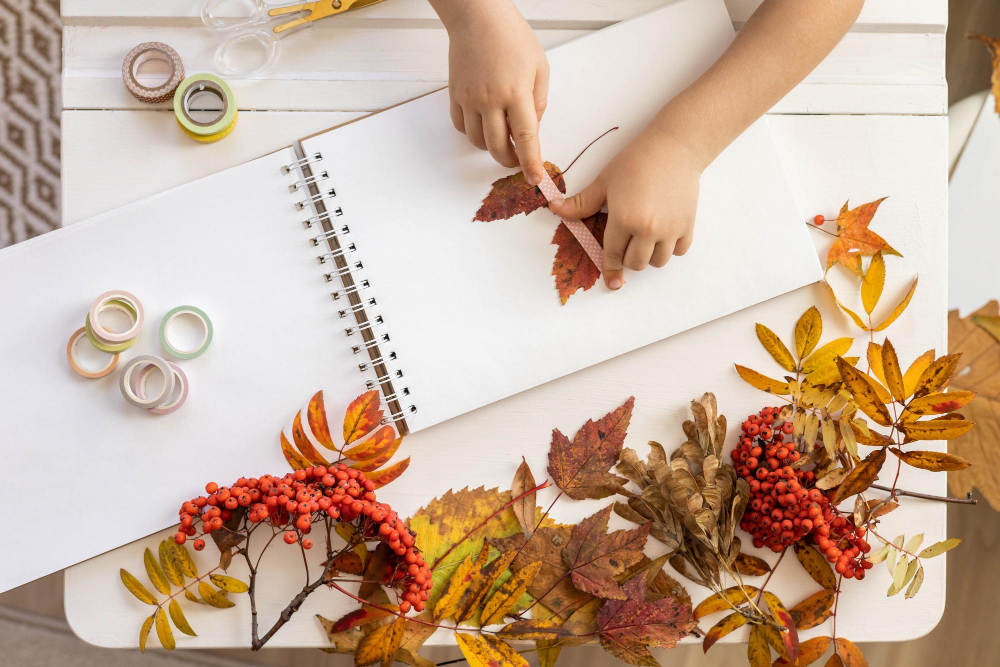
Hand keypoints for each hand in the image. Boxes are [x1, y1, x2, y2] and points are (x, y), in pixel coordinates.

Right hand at [443, 1, 548, 183]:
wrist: (478, 18)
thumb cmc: (512, 37)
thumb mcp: (540, 67)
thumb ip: (539, 102)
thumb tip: (532, 128)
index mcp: (516, 93)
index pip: (525, 139)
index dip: (530, 163)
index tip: (535, 178)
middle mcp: (490, 99)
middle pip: (497, 147)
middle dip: (509, 161)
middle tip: (518, 159)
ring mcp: (469, 99)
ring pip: (477, 141)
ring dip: (491, 147)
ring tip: (501, 135)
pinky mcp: (454, 95)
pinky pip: (461, 127)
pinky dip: (473, 133)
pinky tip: (483, 124)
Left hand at [548, 128, 703, 288]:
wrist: (674, 148)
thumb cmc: (636, 162)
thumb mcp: (604, 181)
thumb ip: (582, 203)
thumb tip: (555, 208)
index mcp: (624, 219)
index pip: (613, 255)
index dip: (610, 268)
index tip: (612, 282)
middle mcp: (648, 229)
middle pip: (636, 263)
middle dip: (628, 258)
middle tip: (627, 242)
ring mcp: (671, 229)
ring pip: (658, 262)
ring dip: (649, 256)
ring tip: (645, 239)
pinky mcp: (688, 225)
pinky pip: (679, 252)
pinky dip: (670, 248)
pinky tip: (664, 235)